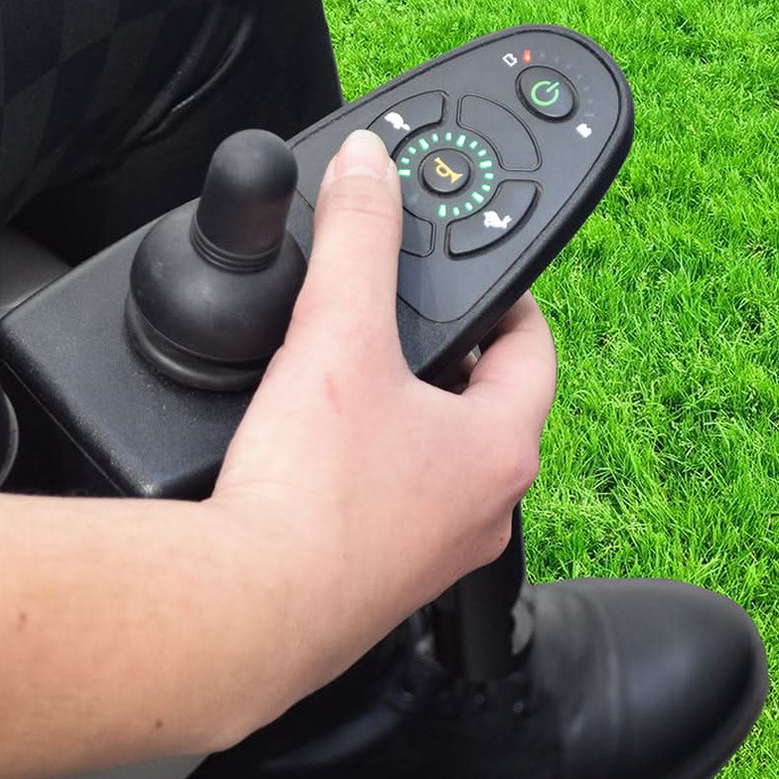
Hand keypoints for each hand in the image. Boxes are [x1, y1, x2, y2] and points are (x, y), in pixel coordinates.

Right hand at [211, 130, 556, 691]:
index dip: (509, 303)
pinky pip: (395, 509)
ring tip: (357, 384)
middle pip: (487, 408)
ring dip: (413, 420)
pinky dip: (374, 474)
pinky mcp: (380, 584)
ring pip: (441, 464)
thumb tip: (367, 165)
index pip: (532, 351)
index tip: (481, 279)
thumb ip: (356, 238)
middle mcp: (483, 511)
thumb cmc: (310, 497)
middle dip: (452, 360)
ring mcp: (434, 555)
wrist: (247, 612)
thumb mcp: (338, 337)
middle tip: (408, 323)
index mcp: (498, 450)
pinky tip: (322, 460)